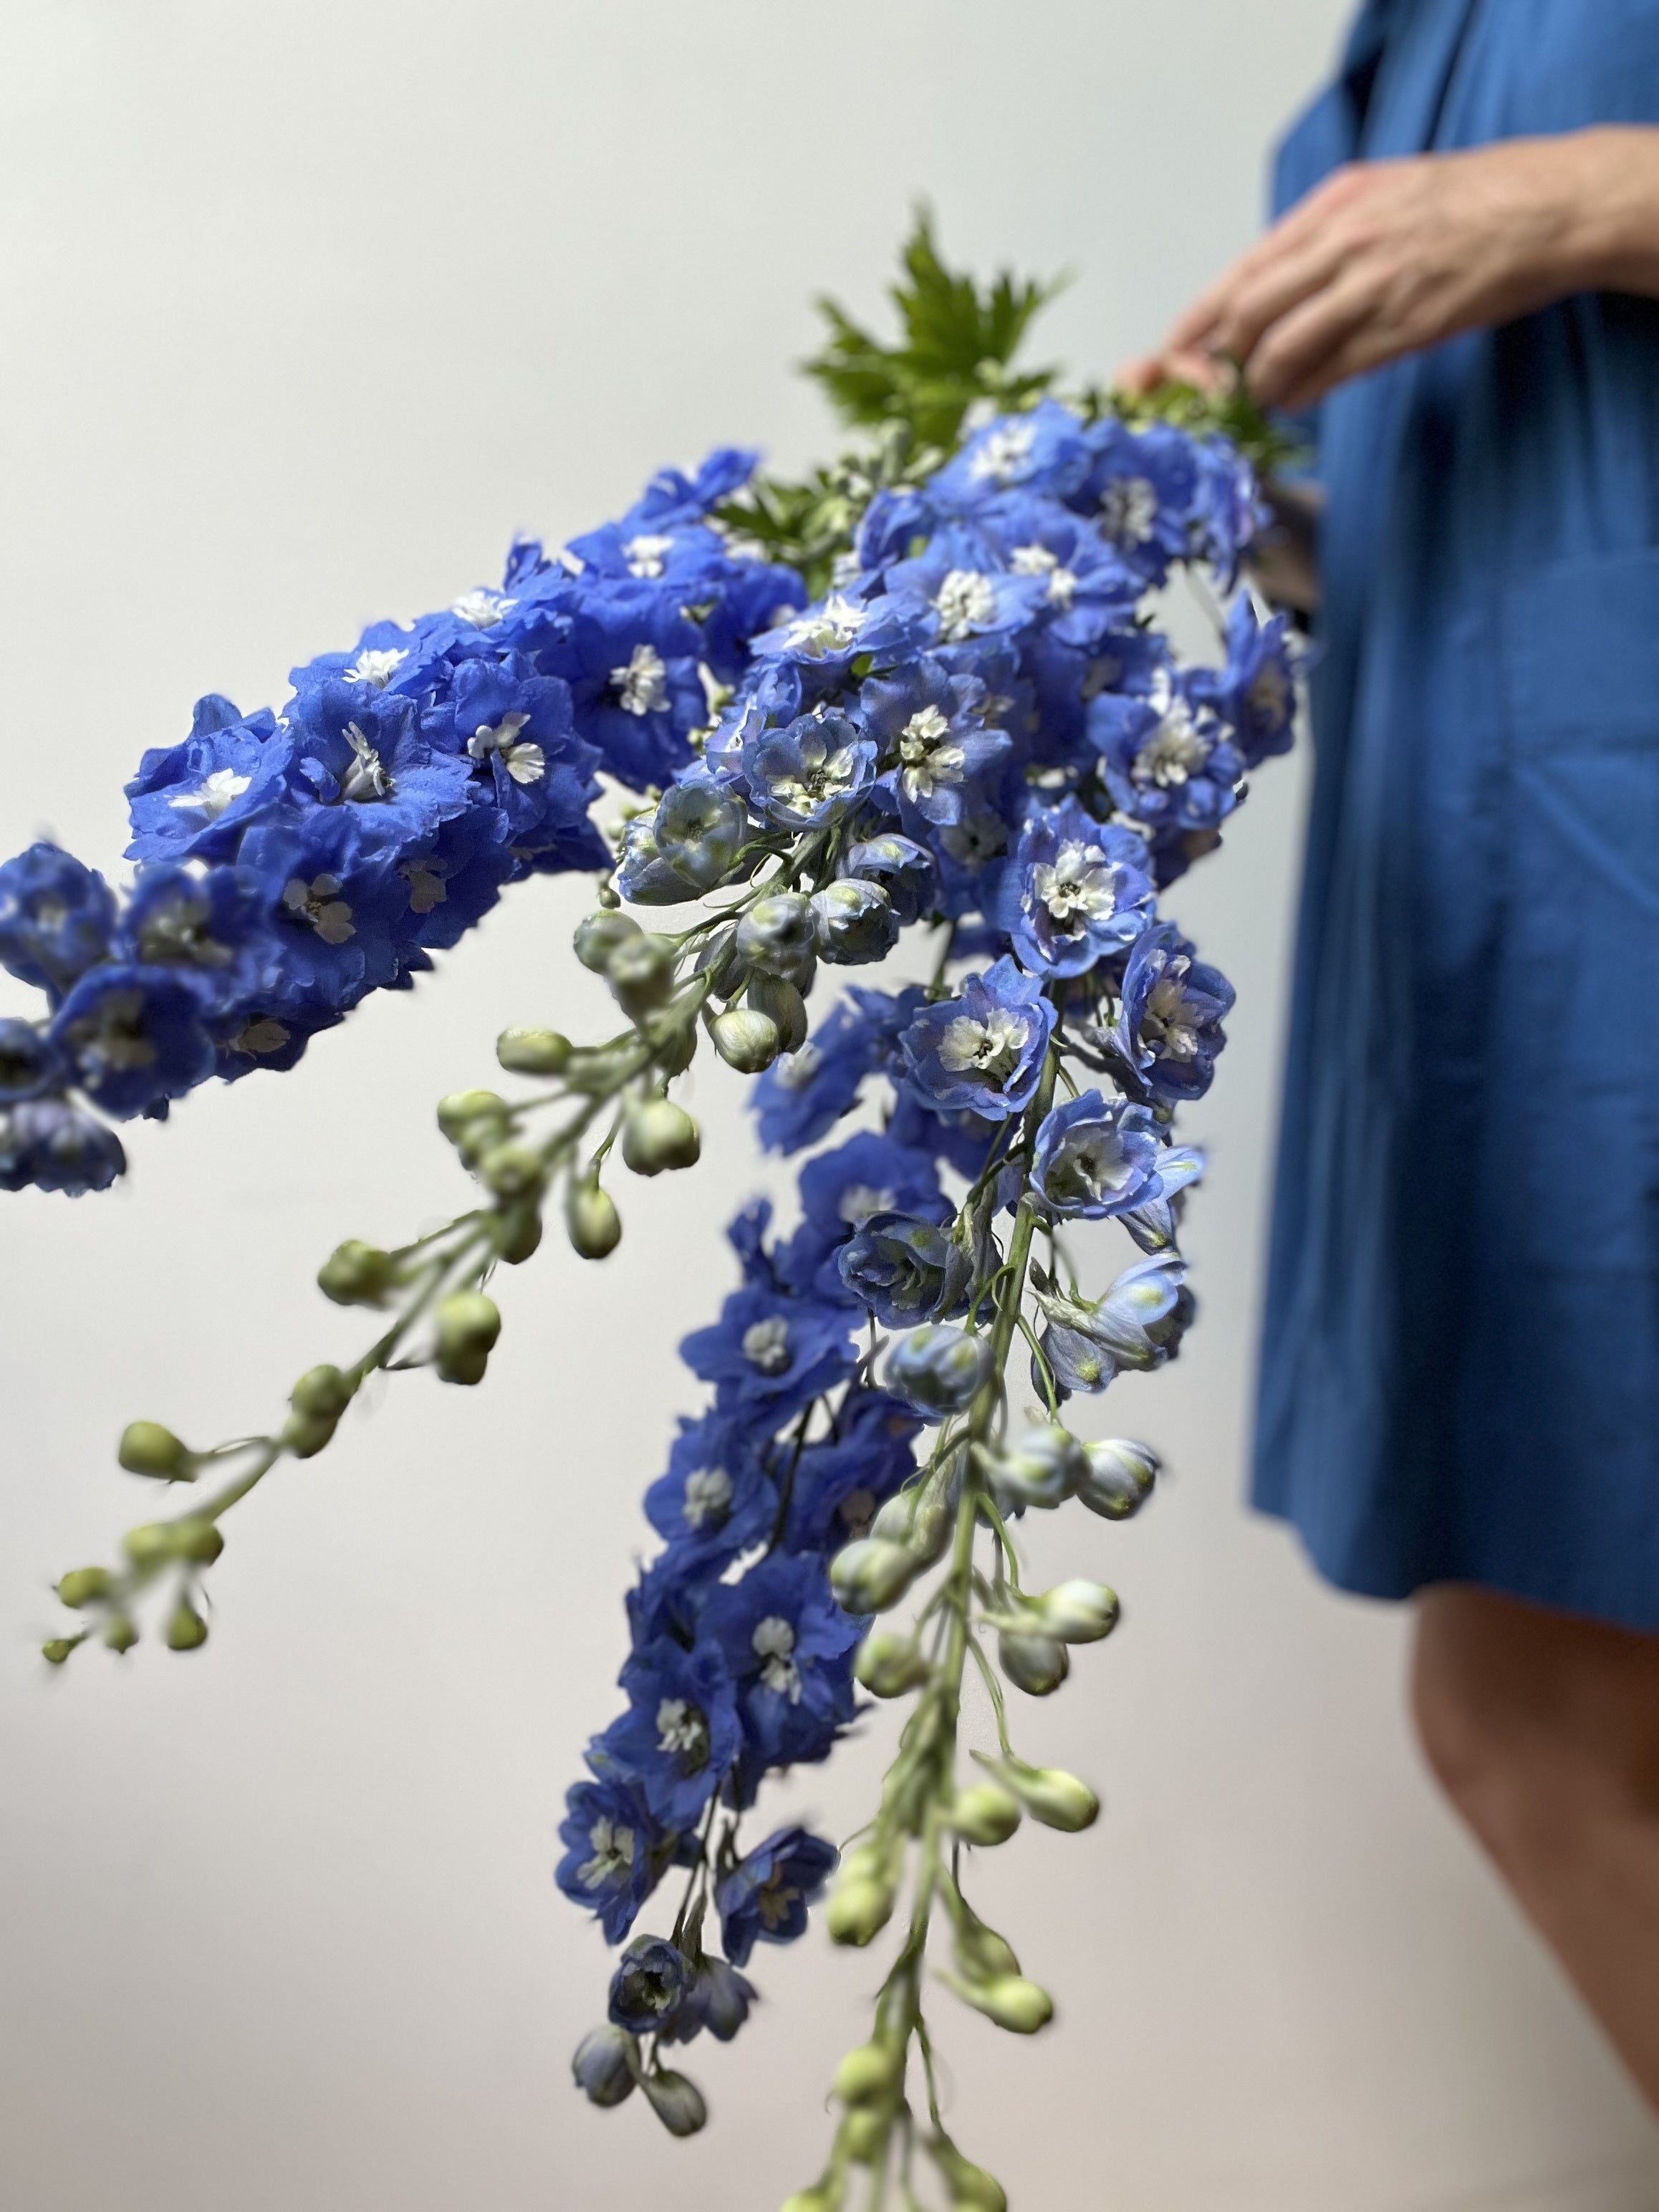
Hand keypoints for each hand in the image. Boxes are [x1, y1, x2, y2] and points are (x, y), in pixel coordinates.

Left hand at [1148, 133, 1629, 411]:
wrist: (1546, 209)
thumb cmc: (1469, 200)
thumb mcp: (1383, 192)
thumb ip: (1327, 234)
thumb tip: (1277, 281)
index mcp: (1333, 208)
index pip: (1242, 271)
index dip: (1200, 320)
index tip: (1173, 353)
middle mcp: (1343, 244)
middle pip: (1247, 312)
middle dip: (1216, 360)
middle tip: (1206, 389)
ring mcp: (1371, 287)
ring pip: (1281, 347)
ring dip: (1257, 383)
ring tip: (1253, 400)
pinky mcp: (1402, 328)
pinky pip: (1331, 371)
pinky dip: (1300, 393)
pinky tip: (1292, 404)